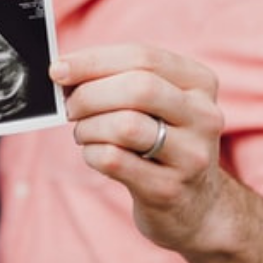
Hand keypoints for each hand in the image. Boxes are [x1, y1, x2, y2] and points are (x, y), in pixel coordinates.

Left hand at [50, 44, 224, 251]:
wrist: (195, 205)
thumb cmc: (159, 140)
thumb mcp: (154, 104)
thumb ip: (117, 79)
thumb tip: (63, 69)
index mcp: (199, 83)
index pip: (142, 57)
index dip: (93, 61)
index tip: (58, 69)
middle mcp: (204, 116)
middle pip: (138, 88)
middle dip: (90, 95)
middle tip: (69, 107)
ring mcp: (191, 155)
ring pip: (125, 126)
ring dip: (88, 127)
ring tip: (84, 133)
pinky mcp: (169, 188)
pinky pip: (114, 160)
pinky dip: (91, 153)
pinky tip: (94, 154)